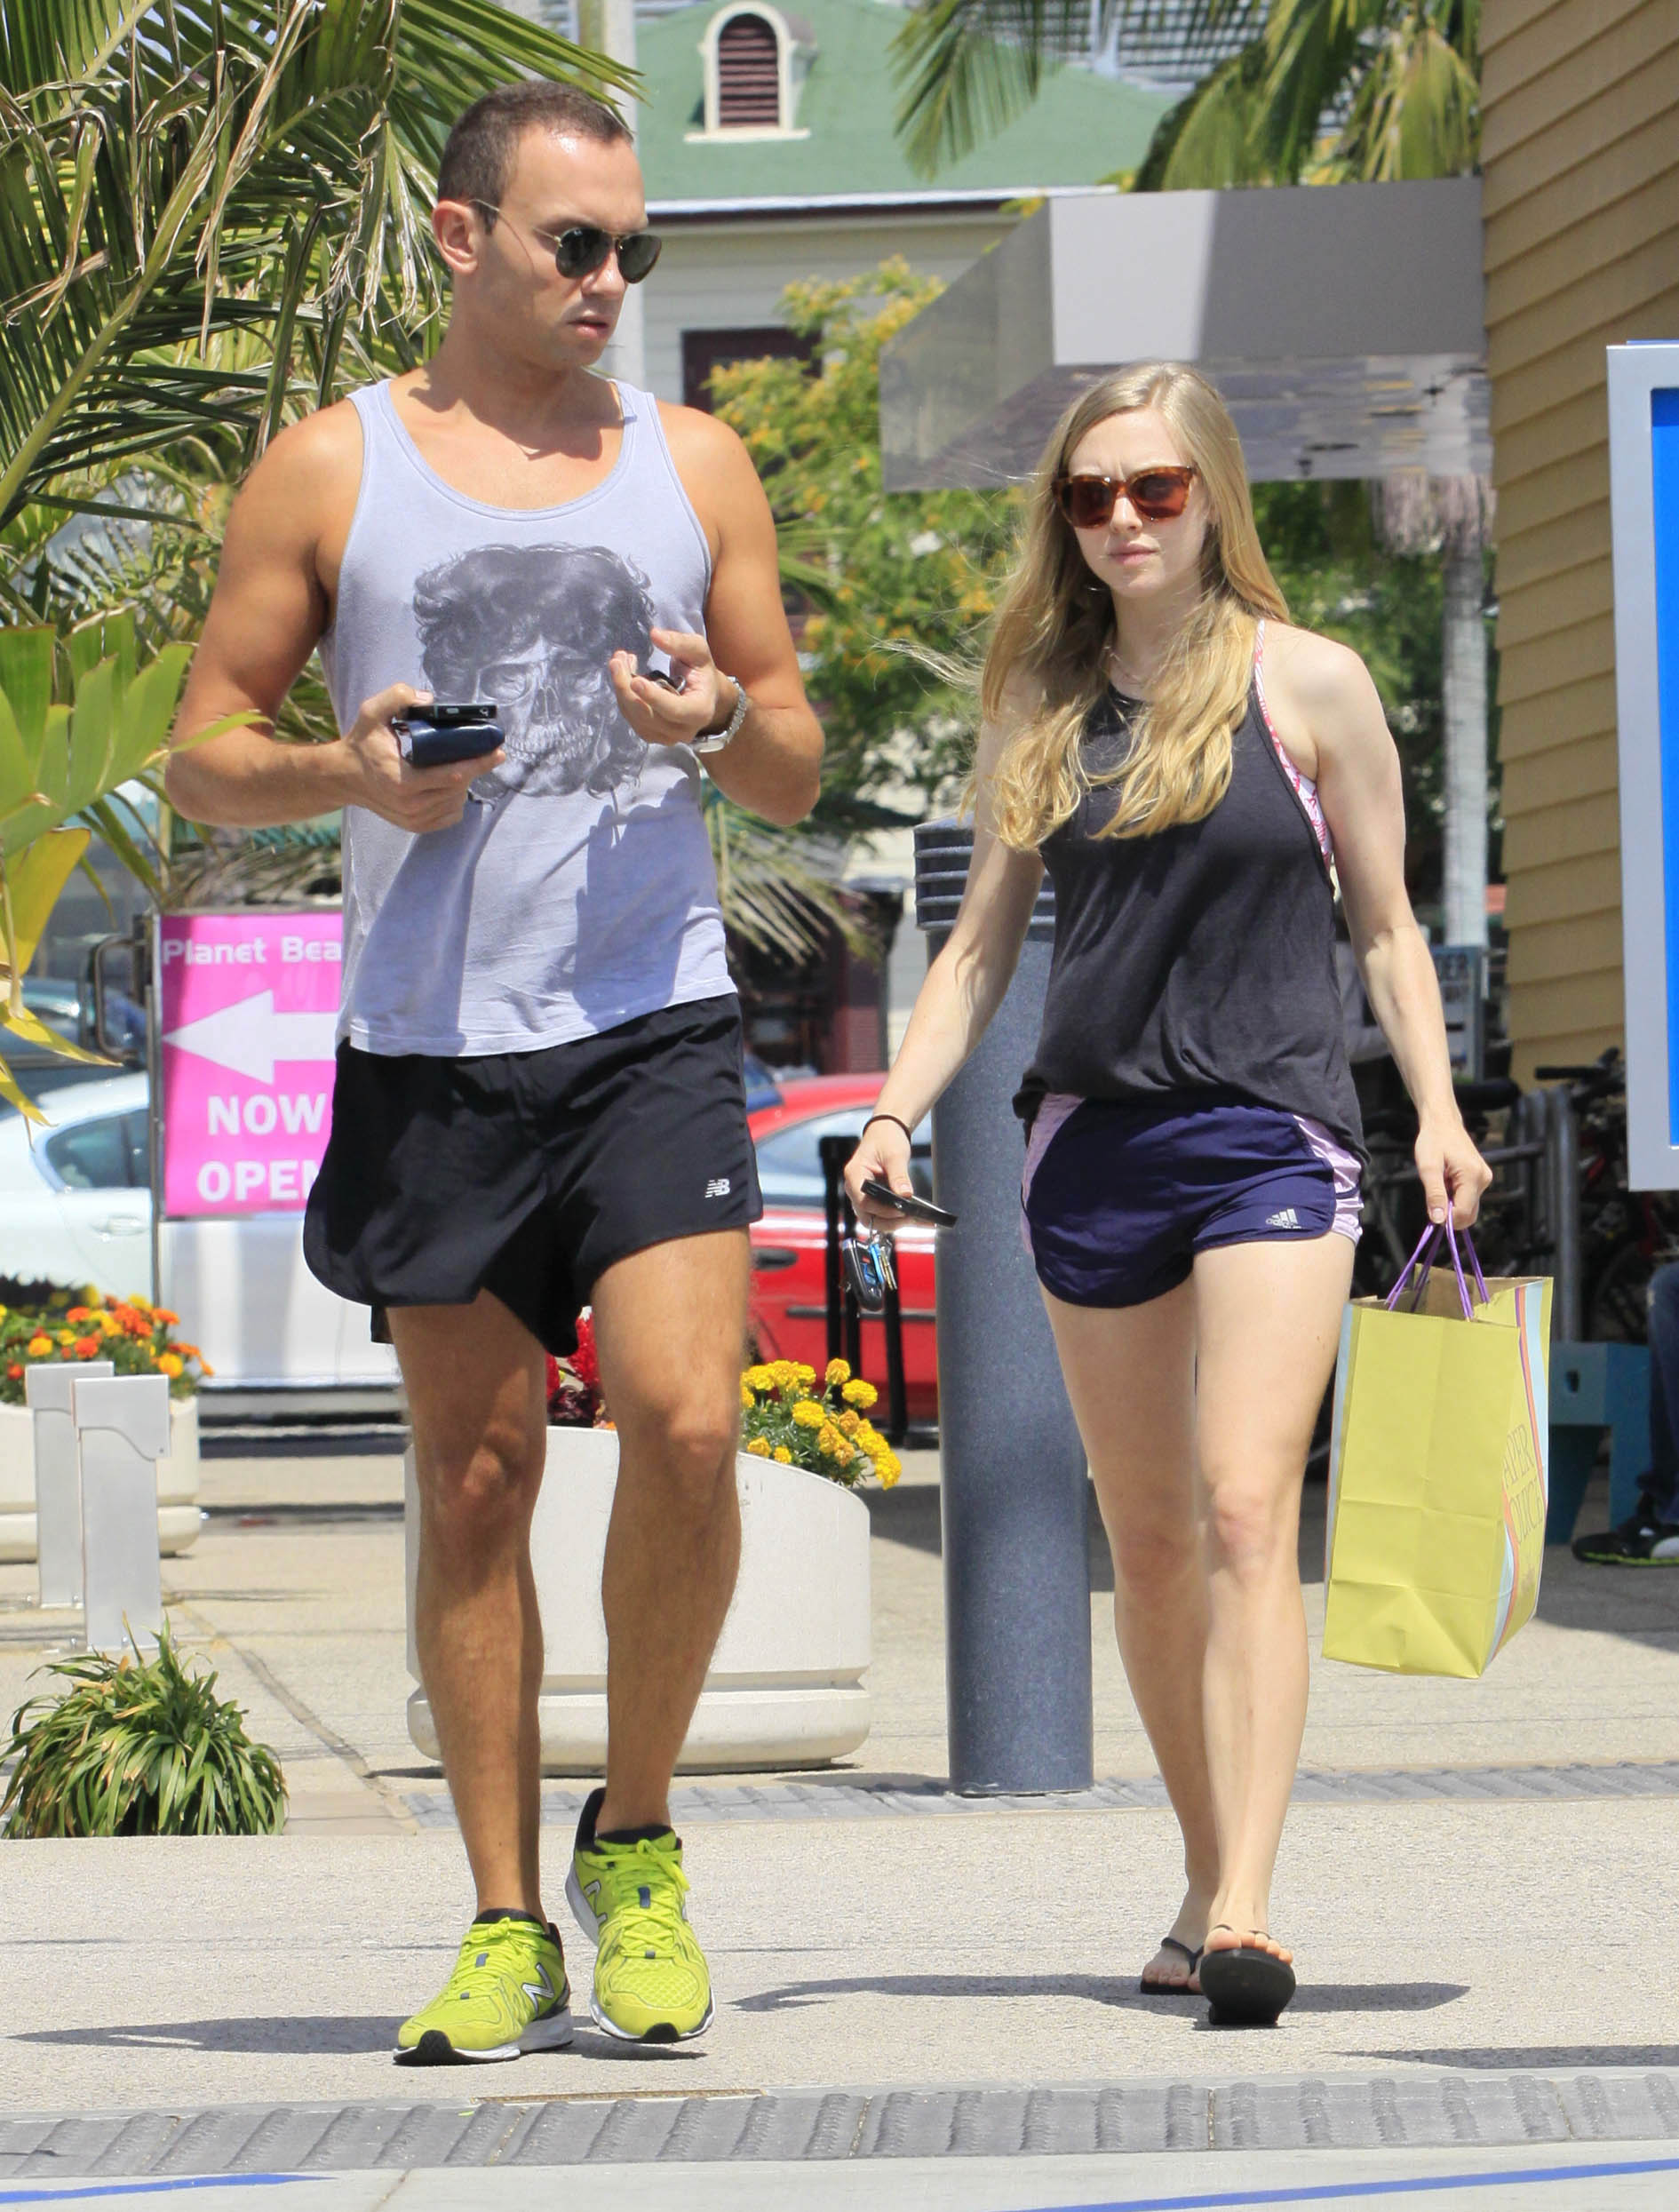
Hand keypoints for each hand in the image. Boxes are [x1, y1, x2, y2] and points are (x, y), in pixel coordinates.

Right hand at [338, 683, 500, 833]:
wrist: (344, 776)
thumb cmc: (362, 743)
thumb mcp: (371, 712)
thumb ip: (397, 697)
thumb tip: (430, 701)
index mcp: (401, 780)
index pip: (451, 775)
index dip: (478, 763)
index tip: (498, 752)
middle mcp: (409, 804)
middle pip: (458, 789)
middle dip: (473, 769)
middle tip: (480, 751)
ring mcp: (413, 819)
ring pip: (456, 803)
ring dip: (464, 784)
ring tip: (460, 764)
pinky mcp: (416, 826)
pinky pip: (450, 815)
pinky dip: (456, 800)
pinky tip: (452, 784)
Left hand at [609, 627, 735, 749]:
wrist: (703, 695)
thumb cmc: (701, 671)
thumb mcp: (697, 652)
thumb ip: (680, 643)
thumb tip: (655, 635)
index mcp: (700, 712)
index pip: (674, 709)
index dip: (654, 697)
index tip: (635, 681)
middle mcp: (683, 731)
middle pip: (647, 714)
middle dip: (626, 687)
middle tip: (617, 660)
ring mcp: (665, 737)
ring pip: (634, 716)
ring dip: (621, 687)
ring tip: (621, 661)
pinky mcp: (651, 735)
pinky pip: (630, 716)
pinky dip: (623, 694)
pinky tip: (625, 674)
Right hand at [844, 1117, 914, 1232]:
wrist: (885, 1134)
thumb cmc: (886, 1140)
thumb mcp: (895, 1155)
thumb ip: (899, 1175)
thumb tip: (905, 1195)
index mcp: (854, 1175)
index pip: (863, 1201)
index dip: (883, 1210)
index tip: (903, 1210)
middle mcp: (855, 1189)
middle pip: (868, 1216)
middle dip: (890, 1221)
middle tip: (913, 1219)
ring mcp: (862, 1196)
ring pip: (875, 1219)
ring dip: (895, 1223)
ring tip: (918, 1220)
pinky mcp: (873, 1200)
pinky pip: (882, 1215)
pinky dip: (897, 1219)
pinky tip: (916, 1217)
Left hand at [1415, 1115, 1493, 1229]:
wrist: (1443, 1123)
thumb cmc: (1433, 1141)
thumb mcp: (1428, 1168)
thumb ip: (1434, 1194)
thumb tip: (1438, 1220)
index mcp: (1473, 1176)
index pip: (1463, 1213)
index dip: (1445, 1218)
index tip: (1431, 1209)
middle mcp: (1484, 1179)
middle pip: (1469, 1214)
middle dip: (1449, 1213)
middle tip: (1434, 1195)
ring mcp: (1485, 1179)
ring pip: (1468, 1207)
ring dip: (1451, 1203)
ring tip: (1441, 1182)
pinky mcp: (1482, 1178)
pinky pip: (1469, 1198)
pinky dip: (1455, 1196)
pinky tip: (1446, 1180)